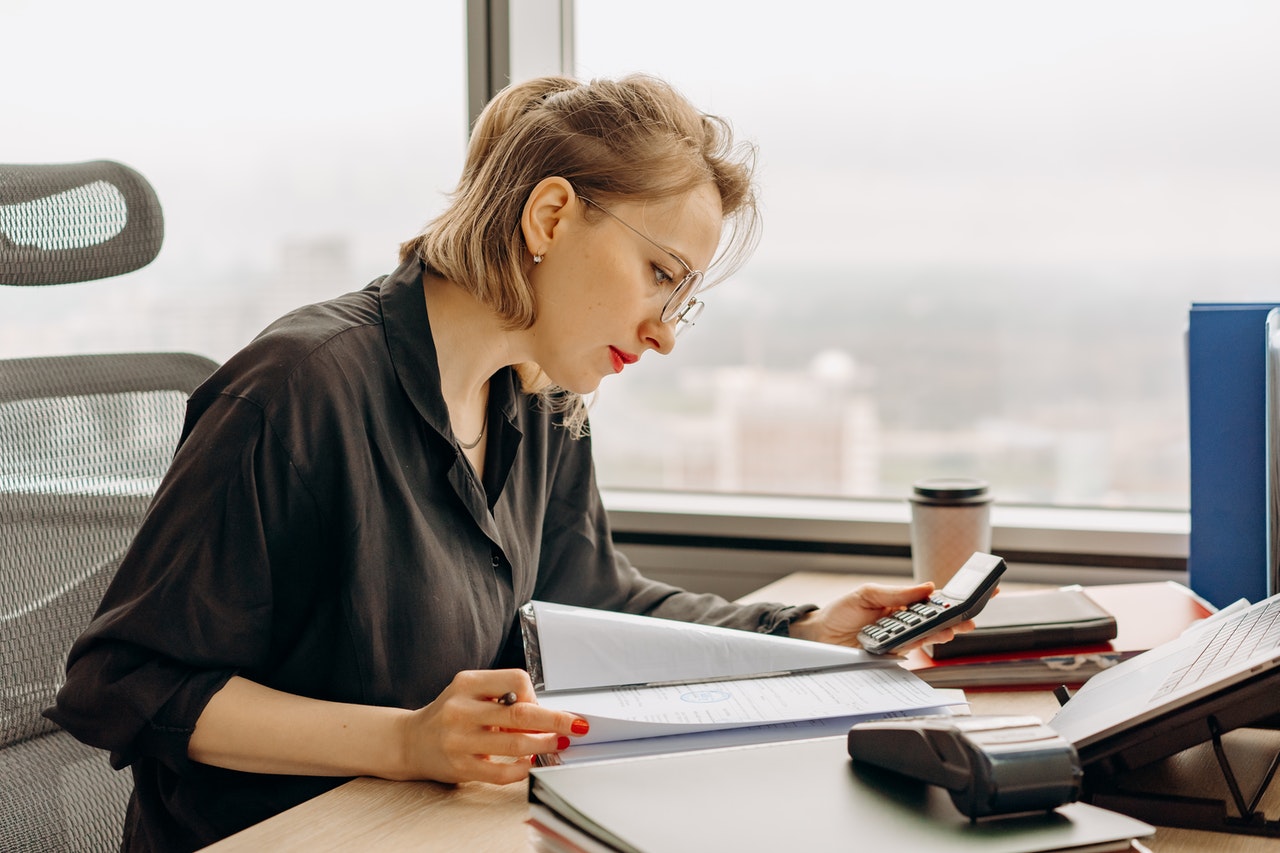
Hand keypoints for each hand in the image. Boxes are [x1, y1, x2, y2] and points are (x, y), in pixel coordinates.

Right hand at [395, 669, 589, 784]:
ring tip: (557, 743)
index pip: (516, 680)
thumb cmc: (449, 714)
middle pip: (520, 713)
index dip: (534, 694)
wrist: (410, 741)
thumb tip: (545, 713)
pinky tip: (530, 763)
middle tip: (577, 725)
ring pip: (515, 744)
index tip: (538, 705)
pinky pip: (501, 772)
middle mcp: (460, 709)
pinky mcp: (460, 767)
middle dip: (555, 720)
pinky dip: (523, 768)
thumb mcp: (469, 692)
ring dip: (544, 744)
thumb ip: (501, 697)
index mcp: (466, 683)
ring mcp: (459, 740)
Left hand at [787, 582, 975, 652]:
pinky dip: (922, 642)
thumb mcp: (867, 594)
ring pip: (929, 636)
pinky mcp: (893, 654)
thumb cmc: (841, 612)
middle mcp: (905, 623)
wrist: (820, 634)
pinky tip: (932, 637)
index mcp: (903, 604)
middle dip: (958, 618)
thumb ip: (897, 593)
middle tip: (971, 616)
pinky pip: (911, 648)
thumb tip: (927, 587)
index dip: (957, 596)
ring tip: (956, 627)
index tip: (981, 590)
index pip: (934, 600)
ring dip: (944, 632)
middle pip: (938, 621)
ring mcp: (901, 639)